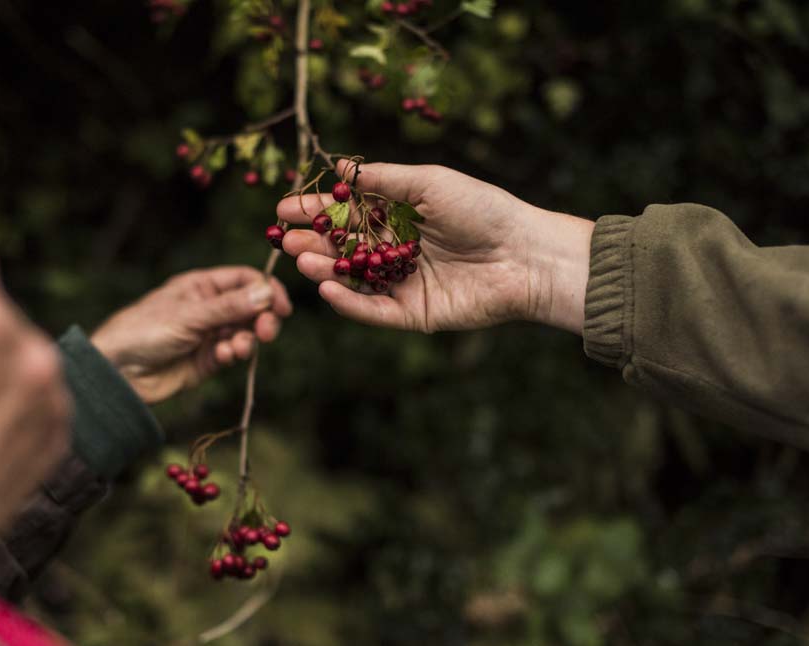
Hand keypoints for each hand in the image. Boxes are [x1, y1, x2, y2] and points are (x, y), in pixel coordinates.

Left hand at [90, 267, 291, 403]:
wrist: (117, 372)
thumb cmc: (143, 331)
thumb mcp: (189, 315)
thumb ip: (230, 307)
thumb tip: (267, 292)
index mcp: (202, 286)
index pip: (245, 280)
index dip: (266, 290)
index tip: (281, 307)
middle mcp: (209, 308)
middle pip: (251, 308)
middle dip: (262, 319)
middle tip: (267, 331)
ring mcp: (209, 334)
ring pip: (244, 333)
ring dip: (248, 339)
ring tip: (238, 348)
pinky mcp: (207, 360)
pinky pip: (231, 353)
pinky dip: (233, 354)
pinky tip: (223, 356)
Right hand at [277, 160, 593, 333]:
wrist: (524, 254)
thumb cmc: (482, 209)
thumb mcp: (429, 183)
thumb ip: (383, 180)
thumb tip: (340, 168)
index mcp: (398, 217)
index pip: (346, 215)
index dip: (315, 212)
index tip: (284, 208)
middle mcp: (394, 251)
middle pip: (342, 249)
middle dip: (312, 243)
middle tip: (285, 240)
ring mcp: (401, 284)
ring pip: (353, 281)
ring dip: (324, 271)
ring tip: (303, 261)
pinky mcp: (412, 314)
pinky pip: (374, 311)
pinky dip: (349, 303)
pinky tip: (328, 289)